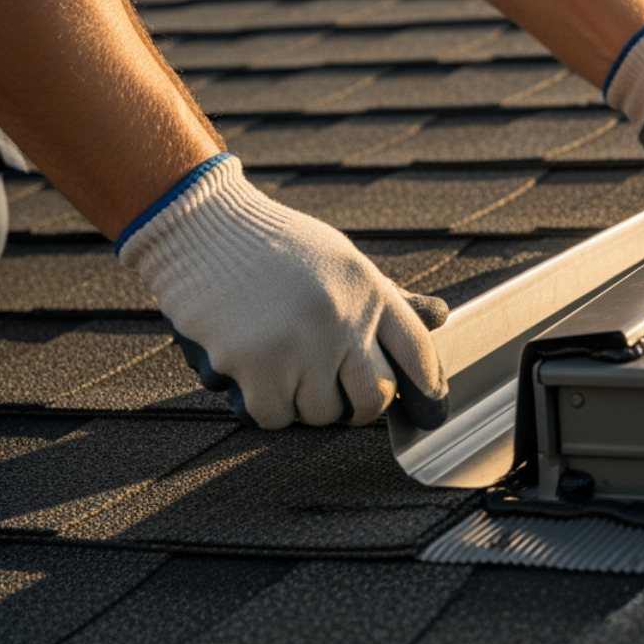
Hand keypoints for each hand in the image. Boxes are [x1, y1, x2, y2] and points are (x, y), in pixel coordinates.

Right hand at [118, 155, 448, 429]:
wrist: (202, 225)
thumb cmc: (274, 246)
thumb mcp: (341, 261)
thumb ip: (386, 298)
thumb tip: (442, 317)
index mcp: (370, 290)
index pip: (418, 353)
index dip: (427, 389)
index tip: (429, 413)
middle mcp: (343, 319)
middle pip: (374, 399)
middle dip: (358, 408)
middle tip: (338, 398)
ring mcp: (300, 344)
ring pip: (321, 413)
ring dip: (303, 403)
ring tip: (283, 368)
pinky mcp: (254, 364)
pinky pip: (274, 417)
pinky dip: (264, 406)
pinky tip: (253, 375)